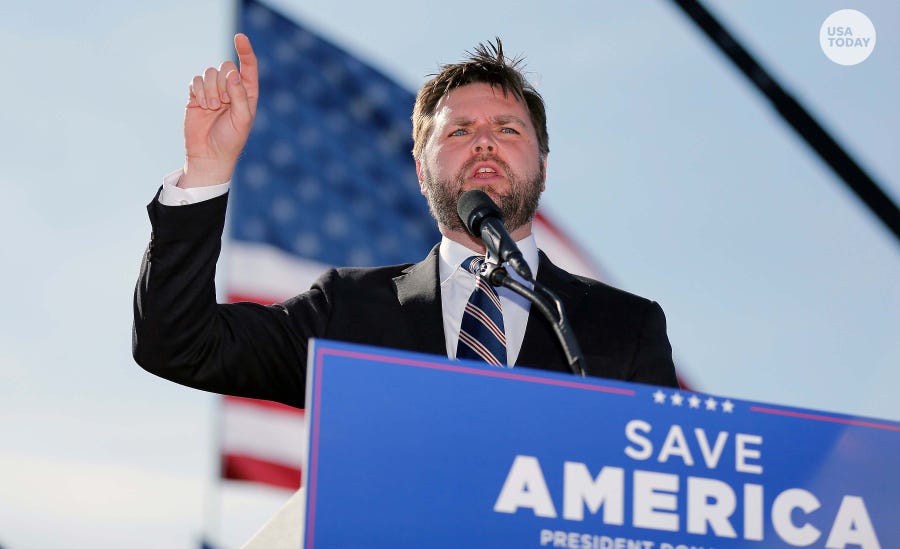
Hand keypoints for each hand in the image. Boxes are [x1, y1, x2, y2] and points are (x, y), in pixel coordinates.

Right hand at [180, 33, 258, 187]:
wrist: (209, 155)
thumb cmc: (231, 140)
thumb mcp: (242, 118)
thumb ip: (240, 95)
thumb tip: (232, 73)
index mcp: (247, 93)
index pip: (248, 67)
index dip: (245, 51)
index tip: (239, 37)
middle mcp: (230, 89)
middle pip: (225, 66)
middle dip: (223, 83)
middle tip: (222, 103)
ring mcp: (213, 91)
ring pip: (209, 72)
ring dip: (210, 90)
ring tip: (212, 108)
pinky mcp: (196, 95)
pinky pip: (196, 81)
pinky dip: (199, 91)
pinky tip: (202, 105)